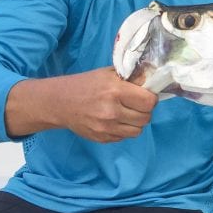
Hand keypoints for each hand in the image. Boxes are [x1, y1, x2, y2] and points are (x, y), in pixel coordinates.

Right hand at [5, 66, 157, 142]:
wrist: (59, 102)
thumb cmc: (86, 84)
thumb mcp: (108, 74)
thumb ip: (130, 78)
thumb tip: (152, 82)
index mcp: (115, 91)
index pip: (149, 102)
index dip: (151, 99)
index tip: (145, 96)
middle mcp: (111, 111)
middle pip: (145, 118)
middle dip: (144, 111)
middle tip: (136, 105)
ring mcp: (106, 128)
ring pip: (138, 131)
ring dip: (136, 122)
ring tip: (127, 113)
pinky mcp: (102, 138)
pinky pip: (124, 137)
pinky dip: (124, 129)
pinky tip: (115, 120)